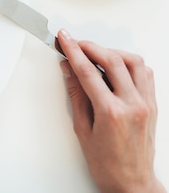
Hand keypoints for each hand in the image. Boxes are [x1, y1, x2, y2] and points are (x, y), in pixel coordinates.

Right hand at [57, 30, 164, 192]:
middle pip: (112, 60)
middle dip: (90, 46)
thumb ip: (76, 94)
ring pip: (133, 62)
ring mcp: (146, 103)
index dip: (73, 51)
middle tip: (75, 42)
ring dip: (112, 51)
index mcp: (111, 112)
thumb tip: (69, 70)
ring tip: (95, 53)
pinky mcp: (153, 104)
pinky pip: (145, 73)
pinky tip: (116, 65)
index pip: (88, 71)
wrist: (132, 183)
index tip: (64, 39)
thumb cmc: (106, 164)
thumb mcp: (82, 129)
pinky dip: (130, 63)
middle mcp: (132, 104)